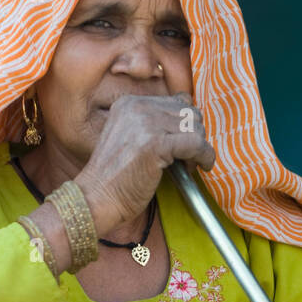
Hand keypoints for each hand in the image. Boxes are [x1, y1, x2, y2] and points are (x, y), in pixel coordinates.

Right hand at [75, 93, 215, 236]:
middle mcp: (137, 106)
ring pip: (195, 126)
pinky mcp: (156, 143)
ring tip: (188, 165)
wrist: (96, 199)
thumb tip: (192, 121)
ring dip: (199, 148)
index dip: (185, 125)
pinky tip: (202, 167)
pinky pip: (196, 144)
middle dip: (194, 135)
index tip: (182, 144)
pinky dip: (205, 156)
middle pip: (189, 112)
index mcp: (128, 103)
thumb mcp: (130, 139)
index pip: (176, 102)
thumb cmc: (115, 178)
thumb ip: (153, 125)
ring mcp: (146, 123)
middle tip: (187, 158)